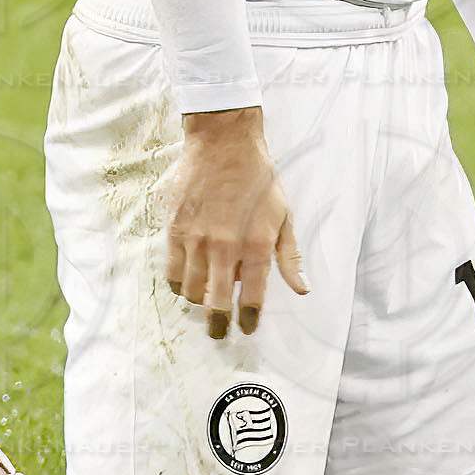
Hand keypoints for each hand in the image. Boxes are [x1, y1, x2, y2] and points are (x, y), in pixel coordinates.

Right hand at [163, 108, 305, 339]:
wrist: (224, 143)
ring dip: (199, 302)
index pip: (251, 300)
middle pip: (216, 304)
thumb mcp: (284, 216)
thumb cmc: (259, 179)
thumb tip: (302, 290)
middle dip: (218, 325)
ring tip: (204, 300)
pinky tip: (186, 282)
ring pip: (191, 292)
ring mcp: (197, 241)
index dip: (247, 321)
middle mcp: (225, 249)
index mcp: (256, 247)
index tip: (246, 328)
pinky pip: (172, 272)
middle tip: (218, 332)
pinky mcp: (175, 231)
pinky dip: (178, 284)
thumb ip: (290, 257)